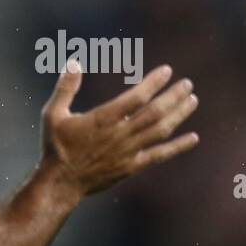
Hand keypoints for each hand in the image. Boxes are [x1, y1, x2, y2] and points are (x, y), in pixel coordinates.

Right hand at [40, 60, 198, 198]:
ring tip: (192, 101)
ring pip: (160, 130)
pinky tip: (193, 138)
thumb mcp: (52, 114)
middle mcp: (120, 134)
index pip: (136, 97)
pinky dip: (178, 146)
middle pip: (155, 112)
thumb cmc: (55, 146)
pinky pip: (159, 155)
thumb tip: (74, 63)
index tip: (167, 71)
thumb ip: (65, 89)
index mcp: (103, 119)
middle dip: (173, 96)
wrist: (60, 182)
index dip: (153, 83)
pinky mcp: (132, 166)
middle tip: (187, 84)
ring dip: (179, 115)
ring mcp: (128, 151)